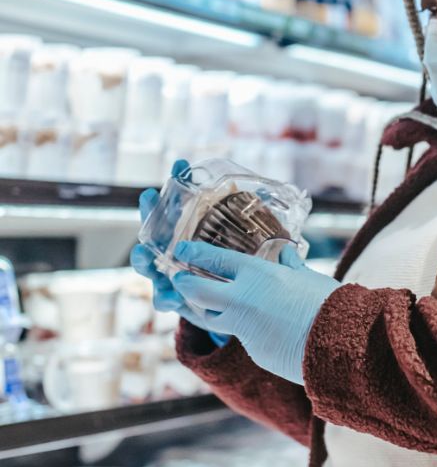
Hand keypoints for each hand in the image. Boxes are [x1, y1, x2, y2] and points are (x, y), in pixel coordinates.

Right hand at [131, 160, 229, 346]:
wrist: (232, 301)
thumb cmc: (230, 263)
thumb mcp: (240, 239)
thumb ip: (247, 219)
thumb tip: (264, 189)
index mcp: (187, 232)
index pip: (178, 204)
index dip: (178, 182)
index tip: (180, 164)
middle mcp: (173, 251)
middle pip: (154, 228)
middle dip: (149, 212)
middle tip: (148, 196)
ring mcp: (170, 274)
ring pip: (149, 265)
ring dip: (143, 257)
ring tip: (144, 254)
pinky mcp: (176, 299)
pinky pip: (164, 300)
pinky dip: (166, 298)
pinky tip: (172, 297)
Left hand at [171, 241, 340, 383]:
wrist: (339, 342)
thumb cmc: (328, 303)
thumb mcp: (308, 277)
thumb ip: (291, 266)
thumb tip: (286, 253)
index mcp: (258, 275)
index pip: (215, 260)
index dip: (194, 254)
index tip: (181, 251)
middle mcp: (243, 301)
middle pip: (196, 291)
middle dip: (183, 283)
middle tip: (179, 279)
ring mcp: (244, 329)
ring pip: (209, 317)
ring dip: (202, 308)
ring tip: (201, 302)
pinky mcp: (252, 351)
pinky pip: (240, 337)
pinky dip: (243, 329)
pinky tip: (254, 326)